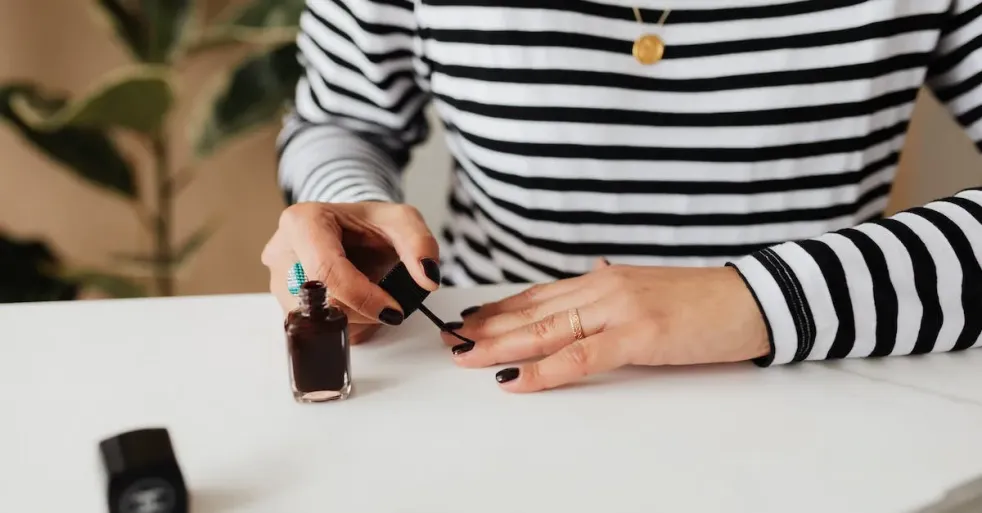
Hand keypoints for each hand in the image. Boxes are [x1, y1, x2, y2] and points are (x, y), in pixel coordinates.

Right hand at [262, 201, 440, 343]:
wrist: (353, 233)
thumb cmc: (371, 225)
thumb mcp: (402, 221)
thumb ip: (420, 244)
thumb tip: (427, 278)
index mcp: (301, 222)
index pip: (326, 271)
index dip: (363, 297)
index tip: (394, 310)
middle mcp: (281, 253)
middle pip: (320, 302)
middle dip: (361, 310)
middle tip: (386, 301)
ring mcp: (279, 282)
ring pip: (316, 322)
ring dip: (353, 320)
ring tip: (369, 296)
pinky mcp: (285, 306)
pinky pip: (315, 330)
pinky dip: (344, 323)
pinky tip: (354, 305)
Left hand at [443, 259, 769, 391]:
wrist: (753, 298)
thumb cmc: (703, 302)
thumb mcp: (645, 296)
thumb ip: (610, 301)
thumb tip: (580, 304)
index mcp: (602, 281)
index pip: (537, 296)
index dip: (497, 310)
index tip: (466, 321)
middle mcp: (602, 288)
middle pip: (531, 311)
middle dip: (486, 327)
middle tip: (449, 339)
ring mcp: (618, 309)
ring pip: (546, 330)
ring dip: (500, 345)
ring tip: (465, 356)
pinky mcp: (639, 334)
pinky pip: (580, 356)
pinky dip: (543, 370)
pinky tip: (514, 380)